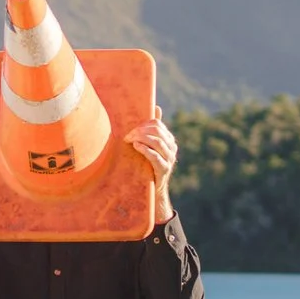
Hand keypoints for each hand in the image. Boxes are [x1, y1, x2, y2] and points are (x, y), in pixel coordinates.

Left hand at [124, 108, 176, 222]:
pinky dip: (146, 150)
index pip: (157, 125)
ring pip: (158, 142)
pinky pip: (156, 157)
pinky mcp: (164, 169)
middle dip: (140, 131)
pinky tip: (136, 147)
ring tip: (130, 140)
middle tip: (127, 136)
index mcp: (168, 140)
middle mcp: (172, 148)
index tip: (130, 130)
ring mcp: (170, 159)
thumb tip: (156, 107)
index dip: (142, 125)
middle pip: (157, 132)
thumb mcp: (149, 147)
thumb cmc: (147, 166)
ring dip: (142, 139)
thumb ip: (151, 131)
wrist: (153, 191)